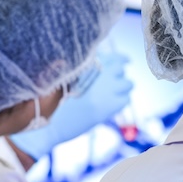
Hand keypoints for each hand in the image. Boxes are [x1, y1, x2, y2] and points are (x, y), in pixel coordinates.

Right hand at [11, 50, 133, 159]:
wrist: (54, 124)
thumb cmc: (57, 105)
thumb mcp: (68, 82)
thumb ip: (85, 72)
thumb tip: (103, 66)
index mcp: (87, 67)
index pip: (112, 57)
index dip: (121, 58)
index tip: (126, 61)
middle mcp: (98, 75)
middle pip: (120, 68)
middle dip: (119, 74)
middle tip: (115, 82)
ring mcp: (106, 90)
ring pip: (128, 83)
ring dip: (123, 88)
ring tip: (114, 95)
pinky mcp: (111, 106)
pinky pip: (126, 99)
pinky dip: (122, 101)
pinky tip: (111, 106)